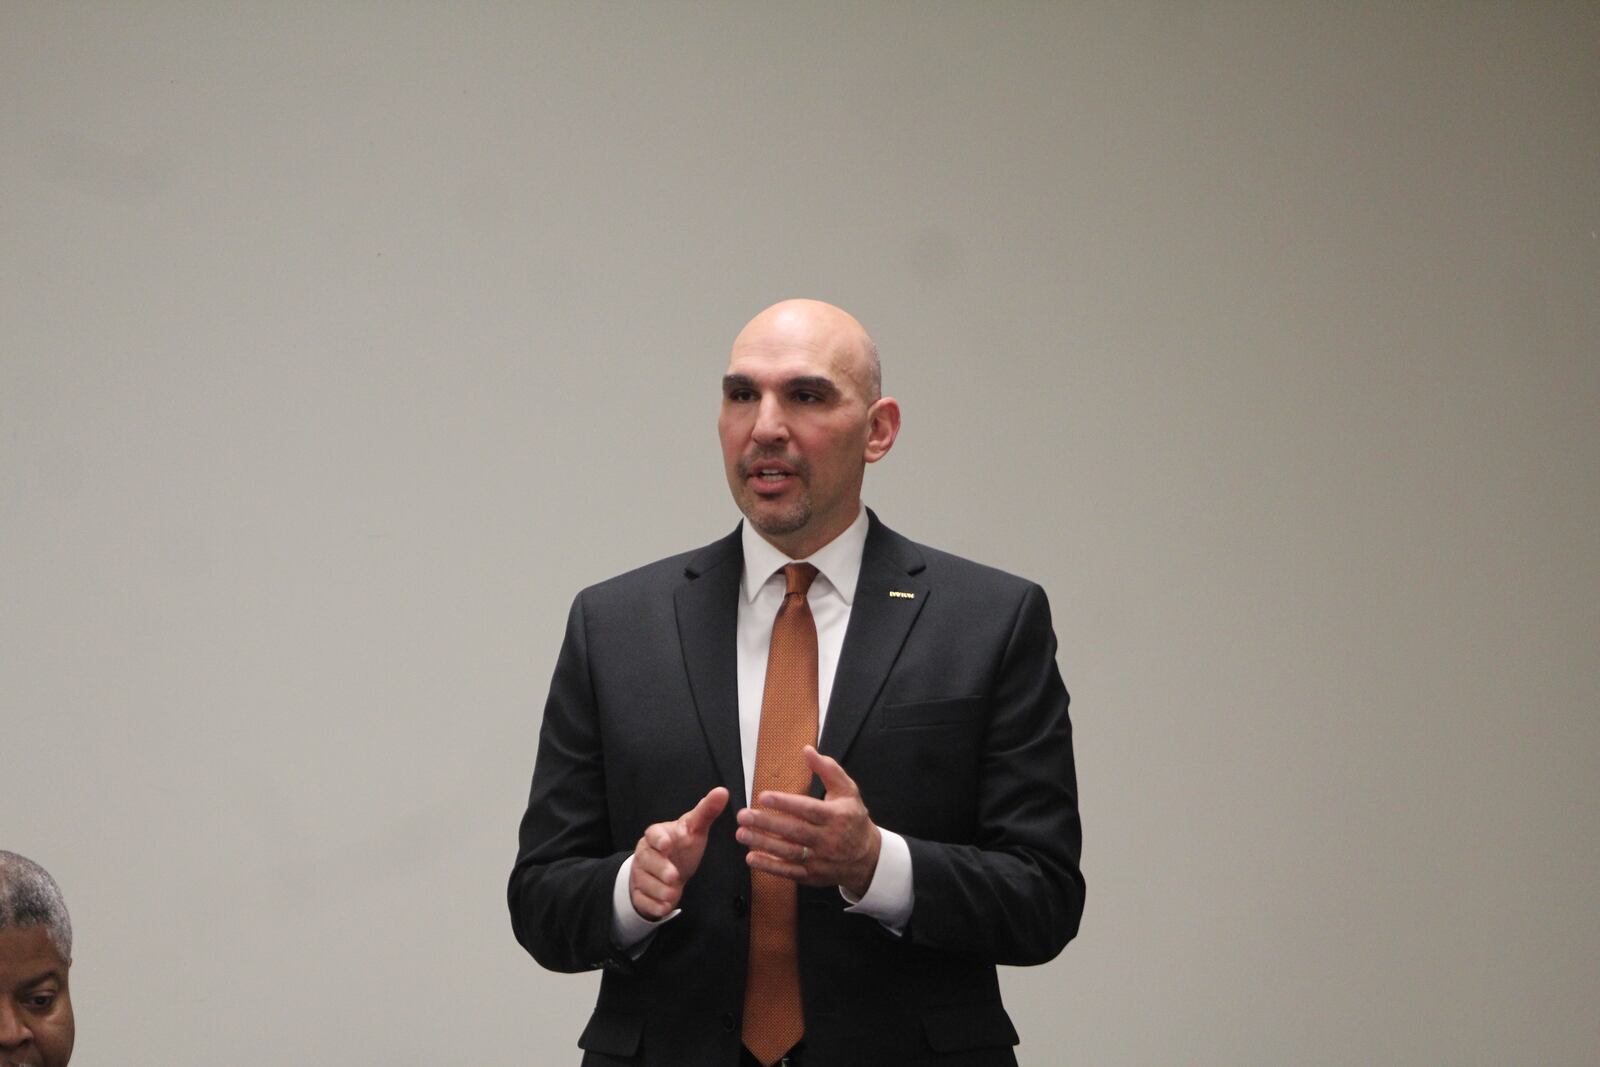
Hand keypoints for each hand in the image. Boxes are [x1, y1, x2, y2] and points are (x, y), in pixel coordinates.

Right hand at [629, 786, 728, 918]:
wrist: (667, 870)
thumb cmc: (681, 846)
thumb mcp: (695, 829)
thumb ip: (707, 811)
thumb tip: (723, 791)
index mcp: (657, 835)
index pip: (653, 833)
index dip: (659, 838)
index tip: (667, 844)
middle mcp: (646, 853)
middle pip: (647, 860)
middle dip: (660, 869)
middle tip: (674, 876)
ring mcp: (640, 873)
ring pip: (644, 882)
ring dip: (658, 890)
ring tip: (672, 895)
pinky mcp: (640, 893)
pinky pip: (642, 900)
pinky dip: (653, 905)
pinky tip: (664, 908)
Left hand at [736, 746, 881, 897]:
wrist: (868, 858)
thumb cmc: (853, 820)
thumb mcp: (848, 791)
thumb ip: (828, 769)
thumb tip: (808, 751)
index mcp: (836, 816)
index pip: (807, 809)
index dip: (785, 803)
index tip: (763, 797)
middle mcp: (828, 839)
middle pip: (794, 831)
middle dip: (767, 823)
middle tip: (744, 816)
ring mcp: (820, 859)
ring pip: (788, 852)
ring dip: (763, 844)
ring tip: (742, 834)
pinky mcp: (813, 875)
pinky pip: (789, 872)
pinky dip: (770, 866)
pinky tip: (752, 858)